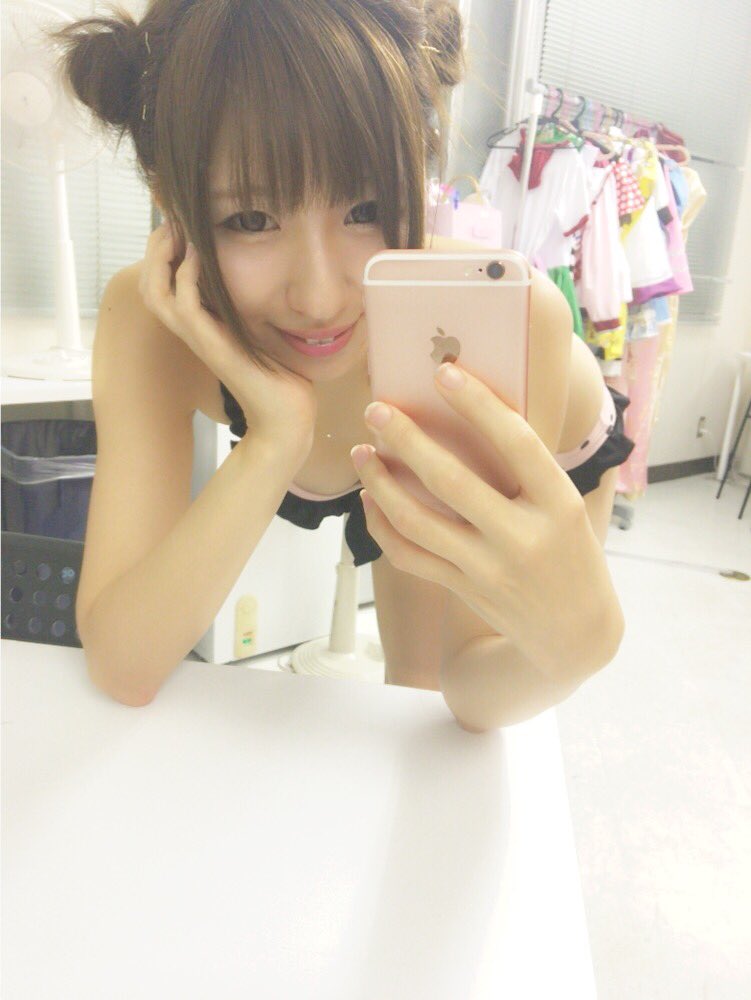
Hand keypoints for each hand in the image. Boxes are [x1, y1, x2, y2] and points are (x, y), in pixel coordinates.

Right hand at [139, 222, 317, 460]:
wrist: (287, 419)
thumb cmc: (282, 380)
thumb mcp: (265, 332)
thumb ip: (256, 308)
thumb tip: (271, 282)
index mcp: (203, 328)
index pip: (166, 286)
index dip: (164, 254)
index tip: (180, 224)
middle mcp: (195, 333)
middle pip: (150, 285)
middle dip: (155, 249)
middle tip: (170, 220)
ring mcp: (200, 340)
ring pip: (157, 292)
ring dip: (161, 256)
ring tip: (176, 229)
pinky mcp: (213, 346)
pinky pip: (185, 305)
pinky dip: (186, 276)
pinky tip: (198, 254)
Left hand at [350, 360, 617, 676]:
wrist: (575, 632)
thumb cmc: (569, 551)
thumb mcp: (564, 506)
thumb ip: (525, 469)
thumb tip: (468, 411)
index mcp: (558, 504)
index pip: (516, 444)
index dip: (479, 405)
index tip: (443, 373)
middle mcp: (523, 537)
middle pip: (451, 481)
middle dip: (407, 440)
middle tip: (376, 409)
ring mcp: (489, 569)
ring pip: (417, 521)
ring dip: (381, 483)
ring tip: (362, 452)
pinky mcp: (463, 590)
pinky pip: (409, 556)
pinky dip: (382, 527)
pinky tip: (369, 500)